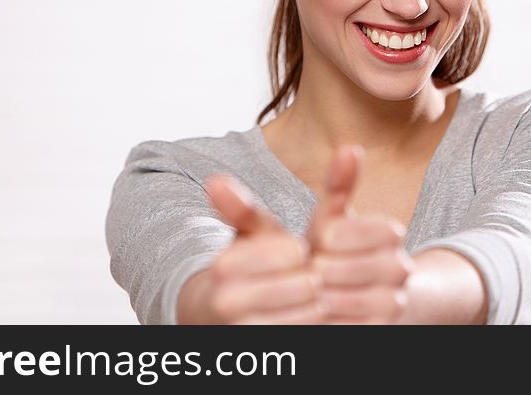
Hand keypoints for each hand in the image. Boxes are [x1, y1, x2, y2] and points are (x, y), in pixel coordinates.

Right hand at [203, 173, 327, 323]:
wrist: (221, 317)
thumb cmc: (247, 267)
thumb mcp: (245, 236)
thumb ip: (241, 208)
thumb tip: (215, 180)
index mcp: (224, 265)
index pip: (293, 251)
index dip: (300, 251)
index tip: (291, 254)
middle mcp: (227, 302)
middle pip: (305, 284)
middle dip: (310, 277)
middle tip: (299, 278)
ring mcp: (244, 331)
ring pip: (310, 313)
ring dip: (315, 303)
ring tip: (301, 298)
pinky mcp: (261, 350)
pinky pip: (308, 335)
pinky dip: (313, 324)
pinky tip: (301, 315)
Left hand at [305, 145, 414, 323]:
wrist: (354, 296)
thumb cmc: (332, 251)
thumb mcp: (328, 217)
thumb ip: (335, 185)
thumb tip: (346, 148)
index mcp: (389, 232)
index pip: (334, 233)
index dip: (313, 239)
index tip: (315, 243)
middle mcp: (401, 267)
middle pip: (331, 268)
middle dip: (309, 269)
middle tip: (306, 270)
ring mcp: (396, 301)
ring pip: (335, 299)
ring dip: (310, 295)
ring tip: (308, 289)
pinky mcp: (384, 330)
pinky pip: (341, 325)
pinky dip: (321, 320)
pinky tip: (315, 312)